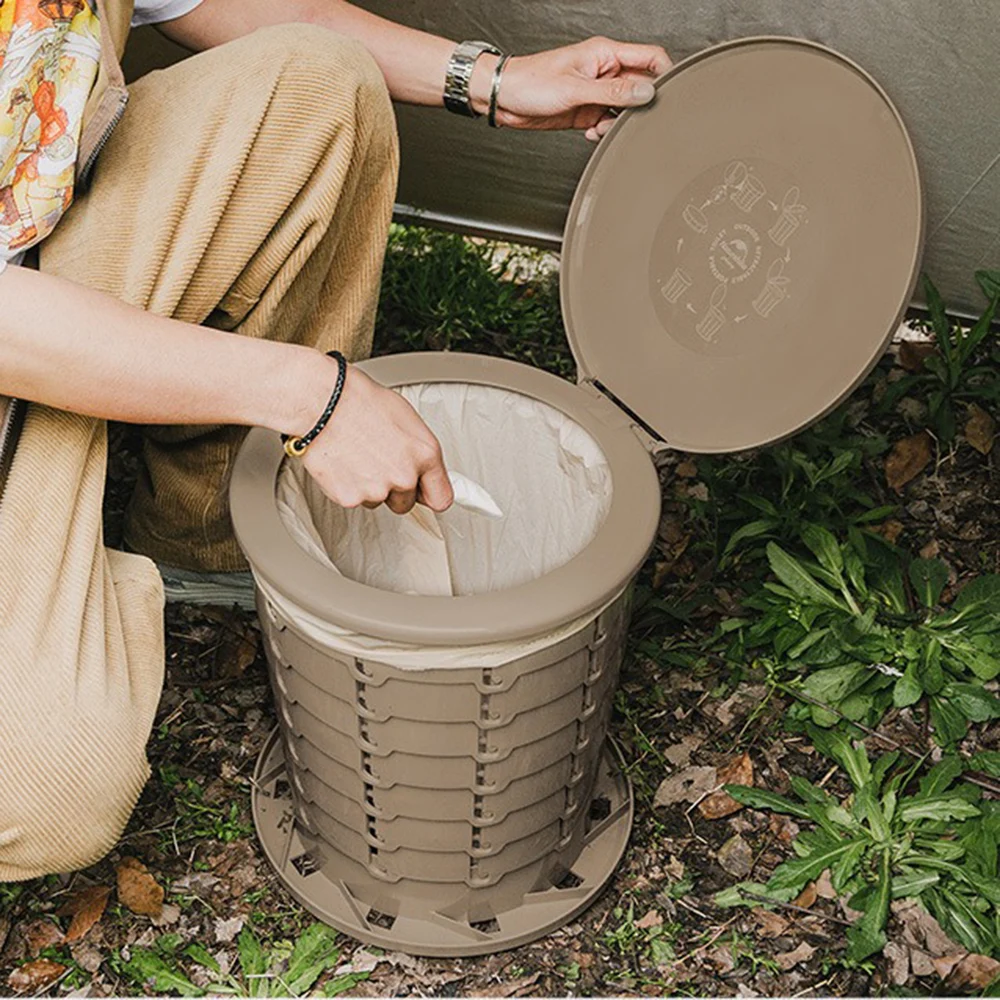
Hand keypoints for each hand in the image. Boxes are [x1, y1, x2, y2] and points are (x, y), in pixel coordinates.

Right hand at [299, 364, 452, 515]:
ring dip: (369, 485)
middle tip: (379, 463)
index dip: (430, 495)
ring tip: (358, 455)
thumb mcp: (405, 418)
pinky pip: (354, 500)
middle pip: (406, 503)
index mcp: (425, 454)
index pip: (441, 497)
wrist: (322, 401)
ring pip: (377, 501)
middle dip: (395, 489)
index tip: (428, 495)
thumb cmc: (359, 401)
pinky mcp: (350, 498)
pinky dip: (347, 486)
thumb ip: (418, 450)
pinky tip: (344, 462)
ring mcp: (378, 489)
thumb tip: (423, 466)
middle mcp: (405, 475)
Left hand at [471, 36, 670, 140]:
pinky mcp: (586, 110)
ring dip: (618, 123)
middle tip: (631, 120)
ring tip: (602, 127)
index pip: (650, 57)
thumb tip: (646, 92)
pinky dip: (604, 131)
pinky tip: (592, 133)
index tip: (669, 96)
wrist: (505, 100)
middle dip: (639, 106)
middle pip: (640, 86)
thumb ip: (613, 91)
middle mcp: (604, 71)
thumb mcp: (576, 89)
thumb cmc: (531, 83)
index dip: (665, 75)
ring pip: (624, 108)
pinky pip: (607, 122)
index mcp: (605, 54)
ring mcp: (596, 92)